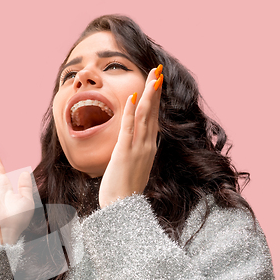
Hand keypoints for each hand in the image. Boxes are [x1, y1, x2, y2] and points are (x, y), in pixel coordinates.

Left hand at [98, 66, 162, 208]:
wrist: (121, 209)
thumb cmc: (124, 192)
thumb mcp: (134, 169)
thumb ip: (135, 155)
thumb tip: (133, 148)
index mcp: (149, 149)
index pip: (154, 120)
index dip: (155, 100)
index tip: (156, 84)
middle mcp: (147, 147)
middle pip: (153, 113)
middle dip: (155, 90)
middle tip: (157, 70)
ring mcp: (137, 149)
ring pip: (145, 117)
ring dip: (148, 94)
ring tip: (152, 76)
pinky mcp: (124, 153)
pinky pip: (129, 128)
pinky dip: (132, 112)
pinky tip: (135, 97)